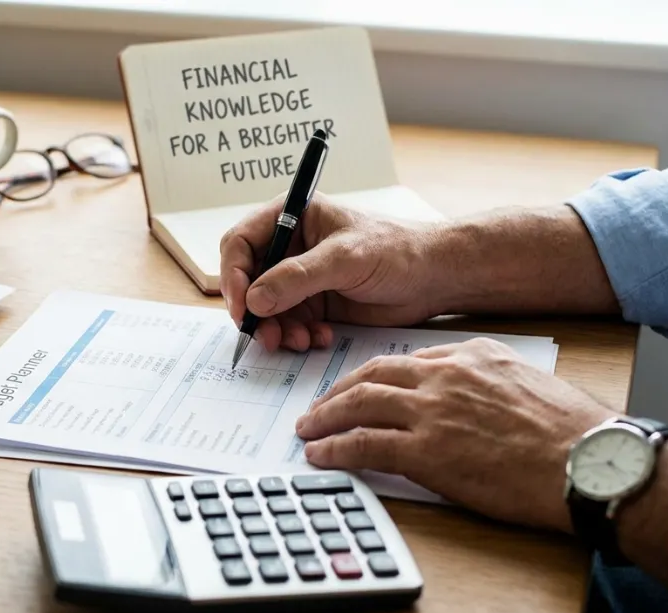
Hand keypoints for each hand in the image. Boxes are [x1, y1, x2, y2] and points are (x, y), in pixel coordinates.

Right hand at [219, 193, 440, 353]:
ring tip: (298, 342)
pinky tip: (319, 339)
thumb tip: (255, 301)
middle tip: (266, 335)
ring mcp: (299, 277)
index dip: (234, 275)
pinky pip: (287, 324)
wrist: (433, 279)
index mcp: (291, 217)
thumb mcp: (345, 259)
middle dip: (254, 311)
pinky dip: (296, 336)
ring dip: (275, 329)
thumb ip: (297, 278)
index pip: (241, 243)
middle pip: (247, 280)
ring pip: (264, 308)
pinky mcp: (313, 304)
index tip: (242, 307)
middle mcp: (289, 246)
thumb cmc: (397, 250)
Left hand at [295, 337, 615, 532]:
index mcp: (471, 356)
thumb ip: (489, 384)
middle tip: (319, 406)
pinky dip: (335, 448)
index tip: (358, 387)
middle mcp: (446, 376)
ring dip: (325, 417)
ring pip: (359, 404)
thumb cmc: (574, 434)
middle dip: (338, 391)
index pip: (406, 359)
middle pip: (372, 375)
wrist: (591, 464)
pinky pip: (364, 445)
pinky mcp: (427, 452)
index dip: (374, 375)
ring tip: (308, 429)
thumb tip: (467, 401)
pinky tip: (321, 455)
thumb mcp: (528, 384)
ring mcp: (433, 412)